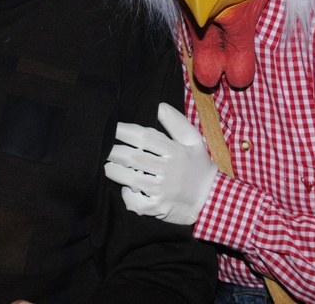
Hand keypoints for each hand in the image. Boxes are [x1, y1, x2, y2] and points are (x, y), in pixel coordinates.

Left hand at [104, 102, 217, 224]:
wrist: (212, 200)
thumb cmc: (199, 167)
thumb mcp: (194, 141)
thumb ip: (176, 123)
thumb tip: (158, 106)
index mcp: (176, 152)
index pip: (146, 138)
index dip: (126, 131)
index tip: (112, 127)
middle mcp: (168, 170)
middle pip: (135, 158)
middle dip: (115, 151)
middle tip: (102, 146)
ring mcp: (163, 190)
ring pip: (132, 179)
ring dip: (115, 171)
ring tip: (105, 164)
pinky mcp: (158, 207)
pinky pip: (137, 202)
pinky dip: (128, 195)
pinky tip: (126, 188)